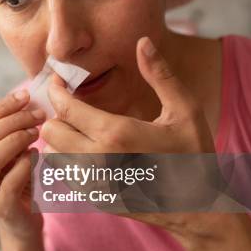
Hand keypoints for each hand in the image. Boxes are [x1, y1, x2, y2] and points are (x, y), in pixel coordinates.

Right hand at [0, 91, 45, 241]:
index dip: (1, 107)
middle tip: (37, 114)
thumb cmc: (16, 180)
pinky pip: (11, 181)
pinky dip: (25, 163)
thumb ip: (7, 130)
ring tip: (36, 132)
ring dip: (16, 140)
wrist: (23, 222)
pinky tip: (36, 154)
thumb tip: (22, 96)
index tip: (25, 96)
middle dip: (12, 121)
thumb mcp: (8, 152)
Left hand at [40, 37, 218, 232]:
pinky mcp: (93, 199)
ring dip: (60, 139)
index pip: (65, 108)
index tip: (58, 81)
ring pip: (52, 155)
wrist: (199, 208)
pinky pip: (63, 176)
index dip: (56, 91)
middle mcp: (98, 161)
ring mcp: (93, 184)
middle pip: (50, 131)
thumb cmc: (195, 154)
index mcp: (116, 134)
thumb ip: (160, 75)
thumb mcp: (185, 110)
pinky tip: (87, 153)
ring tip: (80, 130)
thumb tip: (143, 42)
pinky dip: (66, 161)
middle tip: (73, 108)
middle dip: (57, 115)